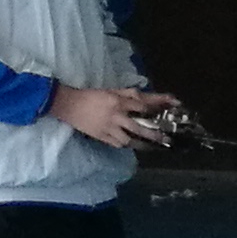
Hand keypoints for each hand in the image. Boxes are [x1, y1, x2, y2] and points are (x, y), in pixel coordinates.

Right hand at [54, 85, 170, 149]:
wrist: (68, 104)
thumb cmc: (91, 96)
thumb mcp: (111, 90)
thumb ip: (129, 94)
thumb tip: (145, 98)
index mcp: (118, 101)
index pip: (142, 106)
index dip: (156, 107)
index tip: (168, 110)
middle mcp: (115, 116)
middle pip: (138, 127)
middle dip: (154, 134)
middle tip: (165, 138)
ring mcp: (108, 128)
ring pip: (128, 140)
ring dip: (141, 144)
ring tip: (151, 146)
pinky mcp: (101, 136)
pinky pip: (117, 143)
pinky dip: (126, 145)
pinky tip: (132, 145)